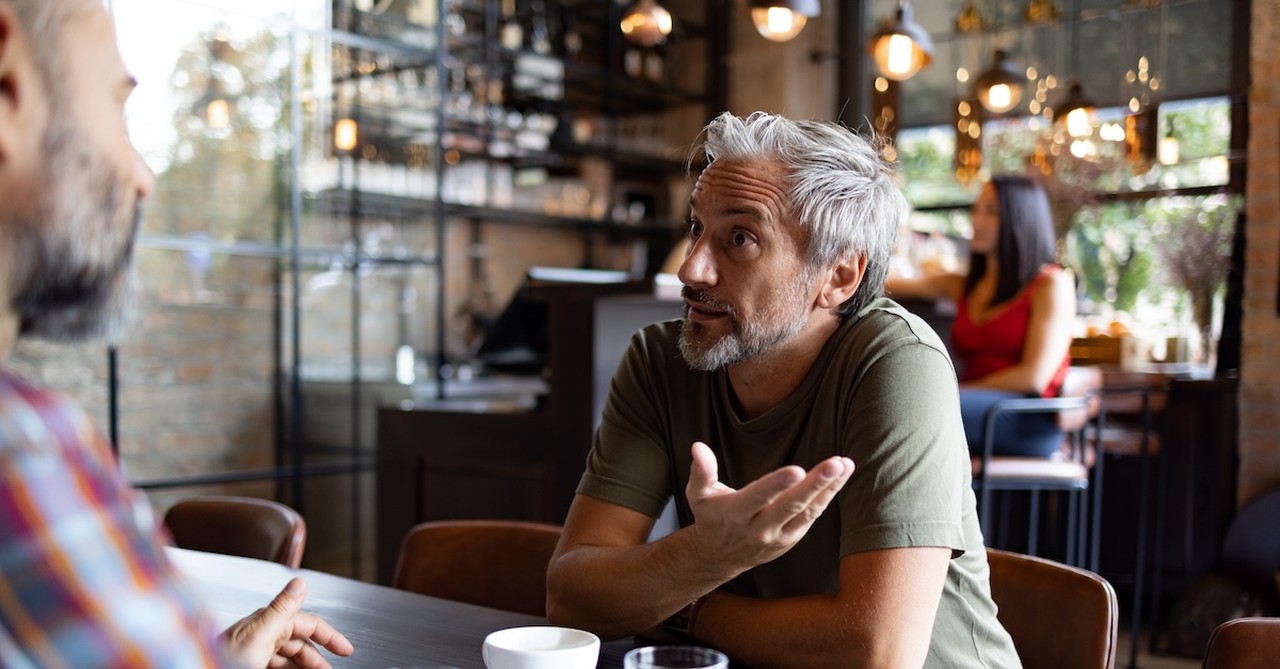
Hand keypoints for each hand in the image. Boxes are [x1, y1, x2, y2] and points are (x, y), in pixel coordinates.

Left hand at [220, 577, 354, 668]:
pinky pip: (275, 666)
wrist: (201, 668)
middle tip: (330, 668)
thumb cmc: (222, 660)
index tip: (345, 648)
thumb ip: (280, 608)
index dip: (330, 635)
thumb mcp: (258, 635)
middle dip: (317, 656)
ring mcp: (253, 650)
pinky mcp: (247, 663)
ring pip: (287, 657)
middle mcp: (260, 633)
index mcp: (266, 622)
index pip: (307, 622)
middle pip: (299, 642)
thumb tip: (299, 582)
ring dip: (303, 665)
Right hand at [685, 441, 853, 573]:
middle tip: (834, 465)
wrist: (720, 556)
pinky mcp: (792, 539)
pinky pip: (812, 516)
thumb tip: (697, 446)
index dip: (777, 485)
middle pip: (790, 506)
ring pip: (808, 512)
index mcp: (735, 514)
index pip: (758, 497)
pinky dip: (828, 496)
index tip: (796, 469)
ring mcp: (778, 536)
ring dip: (829, 488)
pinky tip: (841, 476)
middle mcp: (759, 528)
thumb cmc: (711, 516)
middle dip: (814, 485)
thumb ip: (701, 471)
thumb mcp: (698, 495)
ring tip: (845, 465)